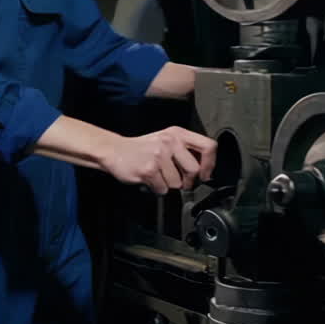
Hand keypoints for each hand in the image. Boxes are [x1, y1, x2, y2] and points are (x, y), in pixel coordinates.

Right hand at [101, 126, 216, 194]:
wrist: (114, 150)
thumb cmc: (143, 149)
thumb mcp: (166, 140)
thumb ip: (185, 151)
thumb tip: (205, 172)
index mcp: (177, 133)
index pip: (208, 146)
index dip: (210, 164)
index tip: (204, 174)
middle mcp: (170, 141)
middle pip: (194, 170)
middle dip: (187, 182)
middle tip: (177, 181)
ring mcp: (159, 155)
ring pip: (177, 183)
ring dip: (168, 185)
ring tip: (157, 176)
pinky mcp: (149, 169)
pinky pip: (163, 189)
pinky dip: (156, 189)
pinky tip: (148, 180)